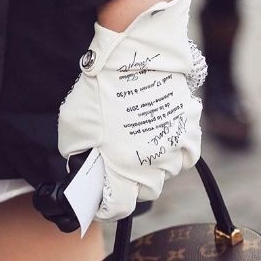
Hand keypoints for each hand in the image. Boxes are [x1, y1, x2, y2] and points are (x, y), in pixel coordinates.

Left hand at [58, 0, 206, 220]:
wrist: (133, 52)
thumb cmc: (99, 87)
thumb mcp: (73, 127)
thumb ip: (78, 155)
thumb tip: (84, 166)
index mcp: (123, 168)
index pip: (119, 207)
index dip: (107, 209)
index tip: (100, 203)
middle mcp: (152, 164)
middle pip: (145, 192)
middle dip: (129, 188)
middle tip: (118, 172)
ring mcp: (173, 146)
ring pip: (165, 173)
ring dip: (151, 168)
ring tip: (137, 149)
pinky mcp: (187, 127)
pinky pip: (186, 153)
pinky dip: (176, 154)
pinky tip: (162, 142)